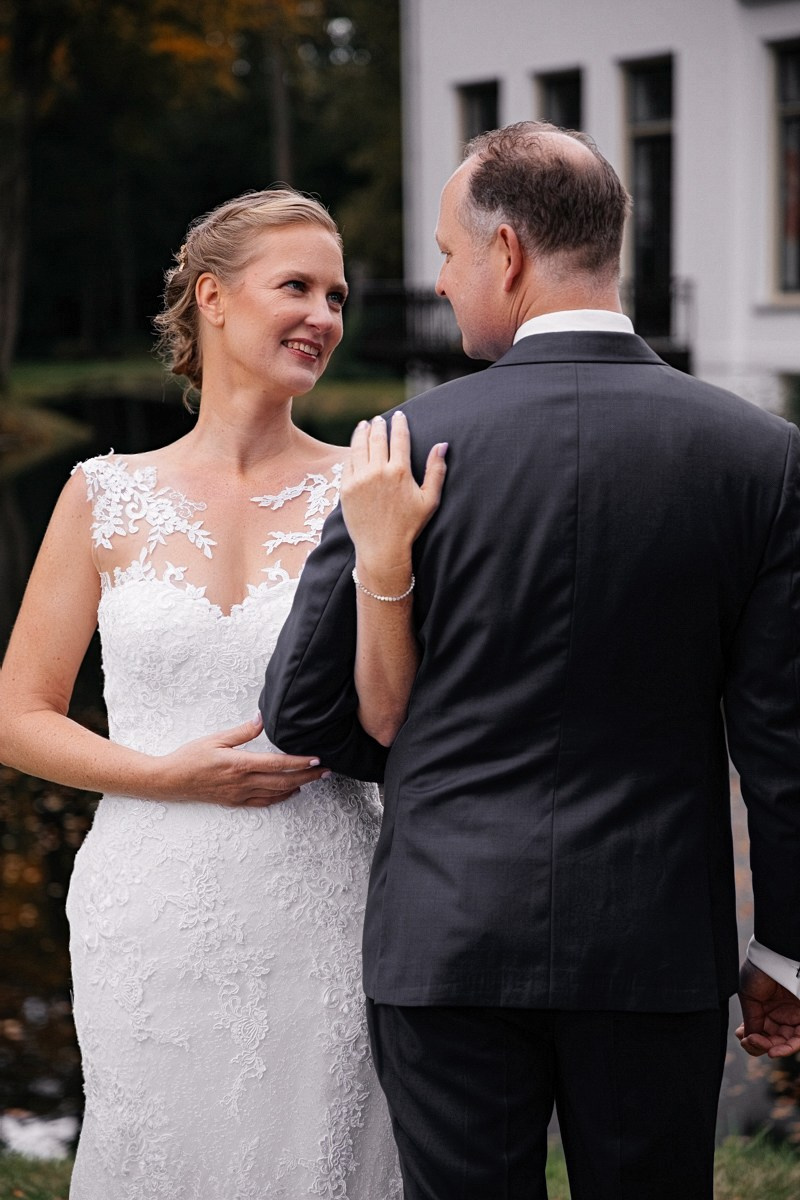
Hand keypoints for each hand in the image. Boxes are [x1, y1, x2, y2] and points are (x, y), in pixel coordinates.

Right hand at [155, 715, 327, 806]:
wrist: (170, 780)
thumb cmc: (190, 757)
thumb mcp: (216, 738)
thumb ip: (242, 731)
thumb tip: (261, 719)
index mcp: (239, 764)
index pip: (278, 764)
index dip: (300, 762)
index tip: (318, 759)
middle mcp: (242, 782)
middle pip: (283, 781)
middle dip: (308, 776)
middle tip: (326, 771)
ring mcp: (239, 794)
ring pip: (276, 793)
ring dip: (298, 786)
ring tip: (315, 779)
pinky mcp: (234, 802)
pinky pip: (263, 802)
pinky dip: (280, 797)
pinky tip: (290, 791)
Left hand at [341, 412, 446, 575]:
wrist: (382, 548)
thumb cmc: (409, 526)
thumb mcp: (429, 500)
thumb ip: (436, 470)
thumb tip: (442, 445)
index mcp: (400, 472)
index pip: (399, 438)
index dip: (399, 424)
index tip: (399, 416)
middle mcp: (378, 471)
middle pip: (377, 438)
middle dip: (379, 425)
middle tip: (379, 419)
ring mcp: (359, 479)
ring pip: (359, 447)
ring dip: (361, 433)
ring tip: (364, 426)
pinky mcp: (346, 488)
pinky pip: (348, 463)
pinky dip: (352, 452)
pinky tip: (354, 449)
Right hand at [736, 958, 799, 1057]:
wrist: (773, 957)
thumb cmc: (758, 972)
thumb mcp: (748, 998)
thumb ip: (751, 1021)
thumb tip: (748, 1040)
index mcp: (764, 1009)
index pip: (758, 1033)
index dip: (750, 1038)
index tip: (741, 1035)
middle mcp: (779, 1016)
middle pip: (771, 1041)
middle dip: (759, 1045)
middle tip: (750, 1041)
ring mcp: (793, 1018)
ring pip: (784, 1043)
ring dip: (773, 1049)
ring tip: (764, 1048)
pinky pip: (798, 1040)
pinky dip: (787, 1049)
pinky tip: (773, 1051)